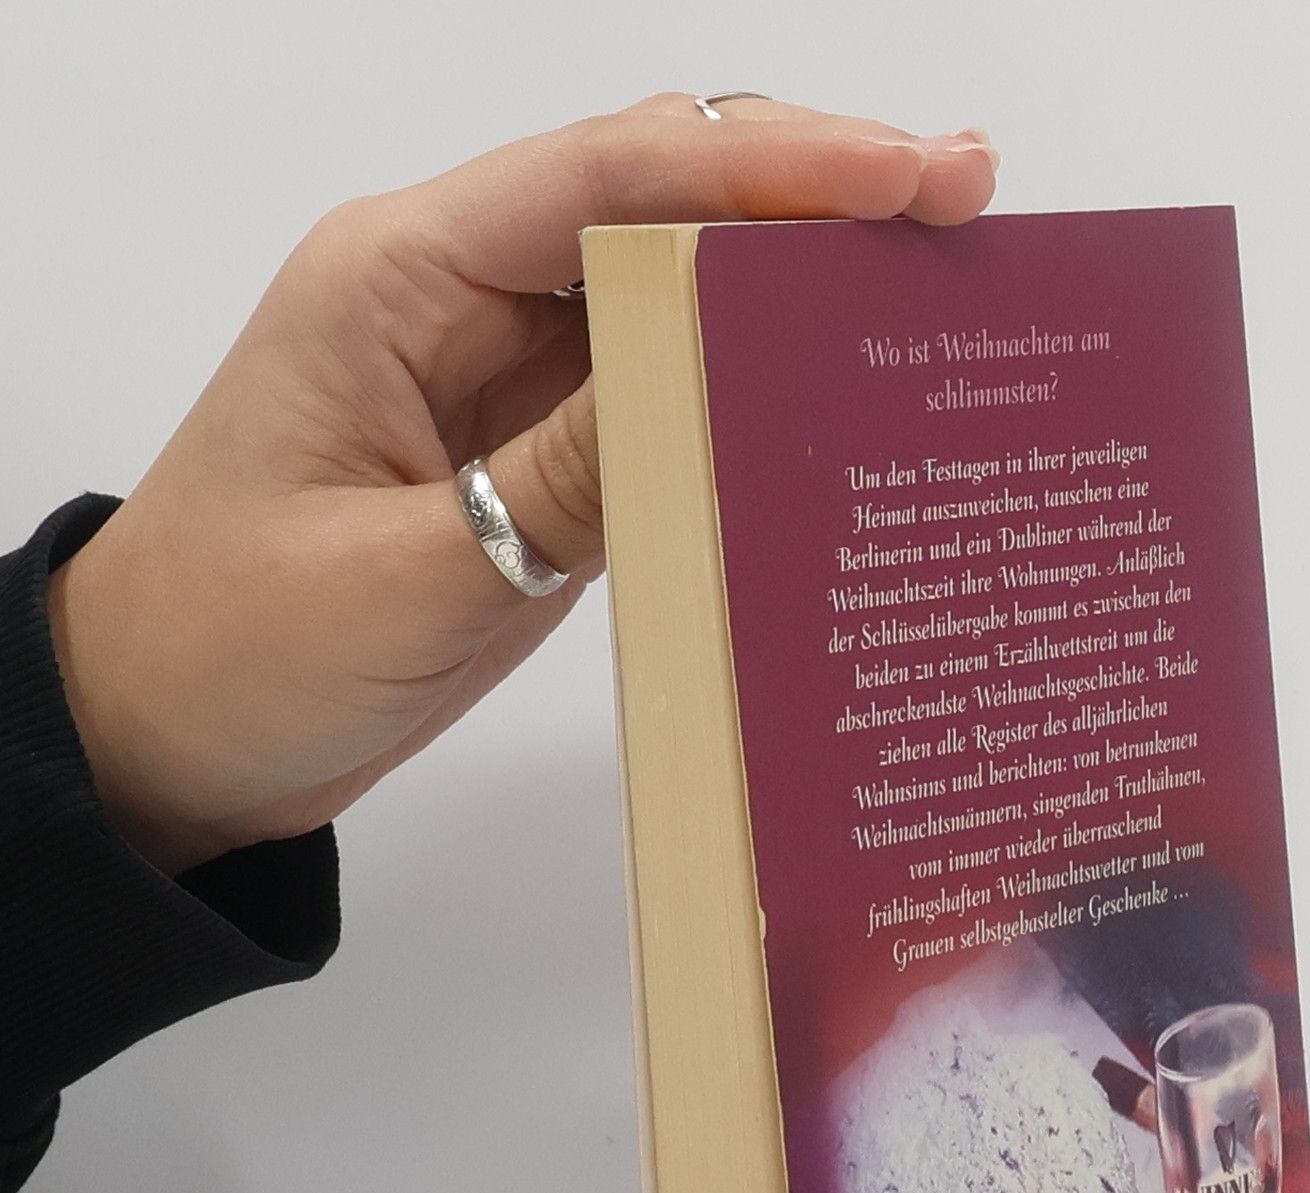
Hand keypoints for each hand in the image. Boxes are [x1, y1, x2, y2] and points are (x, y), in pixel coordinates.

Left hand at [47, 96, 998, 873]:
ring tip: (940, 290)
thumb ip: (565, 481)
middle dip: (815, 199)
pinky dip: (755, 396)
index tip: (904, 178)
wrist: (171, 736)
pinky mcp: (541, 462)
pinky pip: (666, 402)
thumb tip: (723, 382)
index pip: (606, 180)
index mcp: (401, 279)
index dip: (767, 168)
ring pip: (678, 302)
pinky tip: (842, 405)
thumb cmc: (236, 648)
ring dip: (799, 294)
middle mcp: (464, 302)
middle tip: (967, 209)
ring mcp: (509, 382)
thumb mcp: (407, 574)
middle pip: (661, 209)